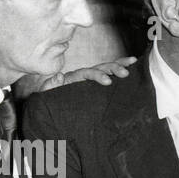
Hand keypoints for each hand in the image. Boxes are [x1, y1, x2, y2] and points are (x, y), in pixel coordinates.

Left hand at [13, 57, 136, 98]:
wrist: (49, 113)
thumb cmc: (48, 105)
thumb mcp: (45, 96)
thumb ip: (50, 85)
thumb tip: (59, 75)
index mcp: (72, 79)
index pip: (86, 73)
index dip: (97, 75)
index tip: (108, 82)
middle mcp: (83, 78)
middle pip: (100, 67)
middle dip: (113, 68)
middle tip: (125, 73)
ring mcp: (90, 83)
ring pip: (106, 70)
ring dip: (119, 66)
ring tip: (133, 63)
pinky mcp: (96, 90)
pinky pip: (109, 79)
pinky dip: (118, 74)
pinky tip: (132, 70)